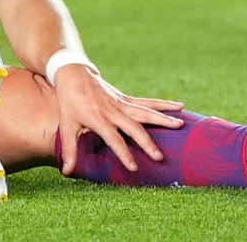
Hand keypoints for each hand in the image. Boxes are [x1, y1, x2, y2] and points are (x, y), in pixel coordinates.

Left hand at [51, 64, 185, 174]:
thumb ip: (69, 149)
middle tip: (159, 156)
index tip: (133, 167)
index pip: (113, 138)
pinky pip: (148, 102)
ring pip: (145, 111)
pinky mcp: (126, 98)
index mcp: (98, 118)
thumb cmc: (70, 102)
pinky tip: (180, 106)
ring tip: (180, 124)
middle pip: (133, 126)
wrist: (73, 73)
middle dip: (146, 142)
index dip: (123, 152)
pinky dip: (163, 104)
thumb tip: (66, 172)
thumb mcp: (66, 124)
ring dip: (163, 118)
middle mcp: (113, 110)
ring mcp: (121, 102)